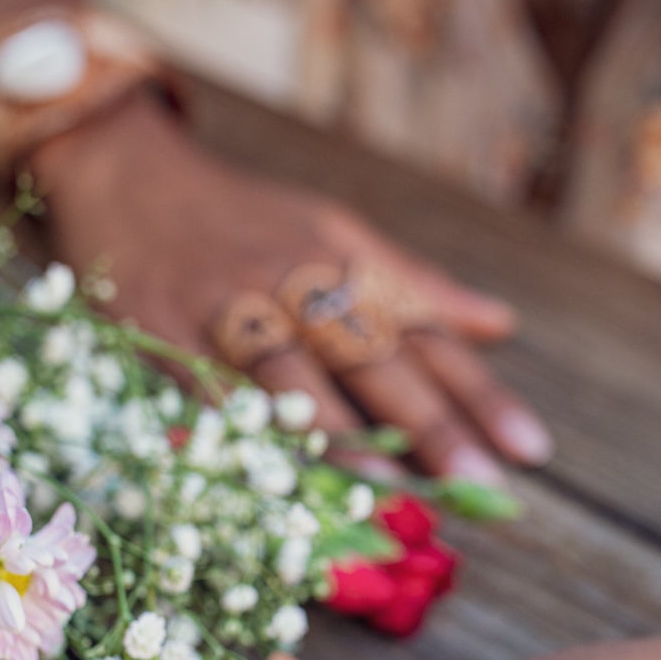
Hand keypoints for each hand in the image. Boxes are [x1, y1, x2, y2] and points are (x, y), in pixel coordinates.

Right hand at [33, 93, 551, 482]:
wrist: (128, 171)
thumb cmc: (244, 217)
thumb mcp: (336, 230)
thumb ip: (414, 285)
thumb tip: (501, 324)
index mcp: (347, 263)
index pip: (428, 333)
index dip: (480, 392)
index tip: (532, 448)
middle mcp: (298, 282)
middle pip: (374, 356)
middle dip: (430, 423)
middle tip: (480, 483)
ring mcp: (231, 307)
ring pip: (296, 375)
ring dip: (345, 435)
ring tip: (393, 488)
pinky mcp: (167, 332)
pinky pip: (212, 391)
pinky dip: (247, 435)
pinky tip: (278, 478)